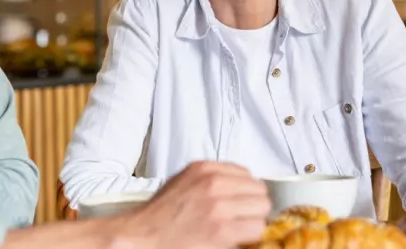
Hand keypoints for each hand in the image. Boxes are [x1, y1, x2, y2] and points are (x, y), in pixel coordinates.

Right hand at [118, 161, 270, 248]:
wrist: (143, 236)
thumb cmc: (160, 215)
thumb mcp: (183, 181)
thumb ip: (210, 178)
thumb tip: (238, 186)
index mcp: (203, 169)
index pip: (247, 174)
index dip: (246, 191)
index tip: (242, 201)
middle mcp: (213, 183)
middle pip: (259, 190)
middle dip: (253, 205)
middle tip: (241, 216)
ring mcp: (219, 206)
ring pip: (262, 209)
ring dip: (253, 220)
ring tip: (238, 227)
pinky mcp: (222, 230)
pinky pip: (256, 228)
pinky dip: (250, 235)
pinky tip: (236, 237)